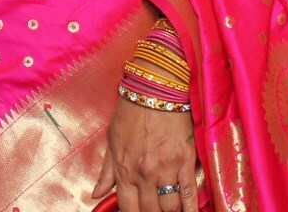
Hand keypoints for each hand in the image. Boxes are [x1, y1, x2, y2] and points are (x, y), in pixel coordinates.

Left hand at [93, 95, 196, 211]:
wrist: (156, 89)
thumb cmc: (131, 111)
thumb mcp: (112, 140)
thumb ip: (106, 171)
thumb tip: (97, 194)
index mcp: (125, 169)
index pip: (128, 208)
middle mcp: (145, 174)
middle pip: (151, 211)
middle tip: (153, 208)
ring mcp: (167, 169)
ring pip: (171, 207)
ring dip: (169, 211)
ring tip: (168, 209)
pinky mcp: (186, 161)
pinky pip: (190, 193)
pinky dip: (190, 208)